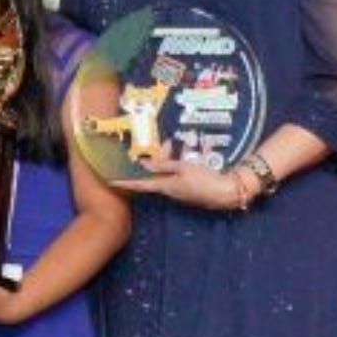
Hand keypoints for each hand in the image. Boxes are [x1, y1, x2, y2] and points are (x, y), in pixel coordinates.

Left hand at [111, 153, 247, 210]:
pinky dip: (175, 166)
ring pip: (166, 175)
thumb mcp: (183, 168)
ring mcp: (179, 192)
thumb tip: (143, 165)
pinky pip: (176, 177)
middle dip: (155, 160)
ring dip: (167, 161)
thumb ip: (164, 165)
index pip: (139, 185)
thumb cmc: (204, 179)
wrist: (226, 192)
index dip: (124, 183)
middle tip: (165, 144)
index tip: (110, 181)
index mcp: (165, 187)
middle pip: (155, 175)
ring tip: (172, 145)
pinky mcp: (188, 190)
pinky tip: (182, 156)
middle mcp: (169, 191)